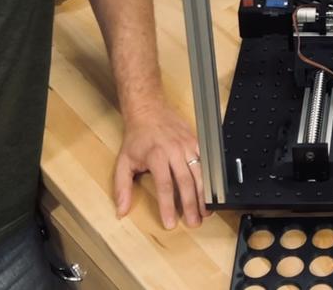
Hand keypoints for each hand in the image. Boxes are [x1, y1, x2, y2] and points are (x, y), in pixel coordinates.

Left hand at [113, 102, 208, 228]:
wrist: (149, 110)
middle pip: (186, 182)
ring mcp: (188, 146)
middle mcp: (174, 151)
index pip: (165, 186)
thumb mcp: (123, 162)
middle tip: (194, 222)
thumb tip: (121, 210)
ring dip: (204, 194)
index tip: (171, 222)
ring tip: (206, 212)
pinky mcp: (196, 142)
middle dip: (191, 205)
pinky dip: (210, 177)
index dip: (168, 206)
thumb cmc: (137, 137)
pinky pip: (206, 162)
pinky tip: (211, 191)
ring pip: (200, 173)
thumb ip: (122, 188)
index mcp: (156, 156)